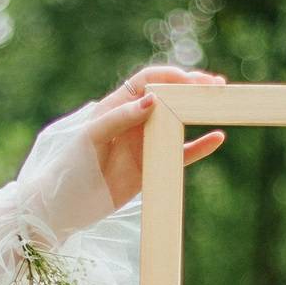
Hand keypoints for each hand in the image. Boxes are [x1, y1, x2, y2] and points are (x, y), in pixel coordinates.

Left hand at [82, 65, 226, 211]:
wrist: (64, 207)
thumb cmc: (71, 168)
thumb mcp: (91, 138)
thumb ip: (119, 118)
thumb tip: (153, 100)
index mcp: (116, 106)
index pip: (147, 81)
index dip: (170, 76)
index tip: (190, 81)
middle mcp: (133, 120)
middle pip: (169, 97)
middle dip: (192, 88)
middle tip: (217, 86)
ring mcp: (144, 143)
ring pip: (178, 121)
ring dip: (199, 112)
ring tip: (222, 103)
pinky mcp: (151, 166)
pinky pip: (181, 152)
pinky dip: (199, 146)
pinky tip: (217, 139)